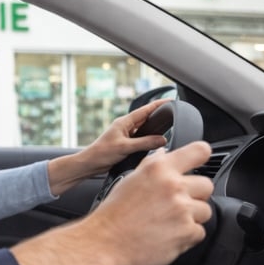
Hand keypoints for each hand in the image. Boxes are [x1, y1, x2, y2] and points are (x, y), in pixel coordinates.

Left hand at [47, 99, 169, 195]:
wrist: (89, 164)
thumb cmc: (101, 153)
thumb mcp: (125, 147)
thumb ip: (145, 143)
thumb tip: (162, 139)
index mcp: (124, 122)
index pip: (145, 110)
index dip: (158, 105)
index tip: (171, 100)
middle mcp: (126, 126)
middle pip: (146, 118)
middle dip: (159, 116)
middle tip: (173, 114)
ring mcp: (126, 135)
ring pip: (144, 129)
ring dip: (154, 129)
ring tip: (167, 128)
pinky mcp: (125, 144)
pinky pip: (141, 138)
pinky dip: (149, 139)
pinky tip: (154, 143)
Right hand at [88, 141, 213, 264]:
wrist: (103, 243)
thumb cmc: (112, 215)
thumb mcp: (129, 180)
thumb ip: (152, 166)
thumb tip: (165, 154)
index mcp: (159, 169)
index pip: (199, 151)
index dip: (201, 157)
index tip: (199, 163)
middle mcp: (172, 186)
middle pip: (206, 185)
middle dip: (194, 195)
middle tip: (173, 205)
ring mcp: (182, 210)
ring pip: (204, 211)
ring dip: (190, 218)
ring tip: (166, 223)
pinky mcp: (187, 232)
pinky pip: (199, 232)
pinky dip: (186, 236)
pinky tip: (166, 235)